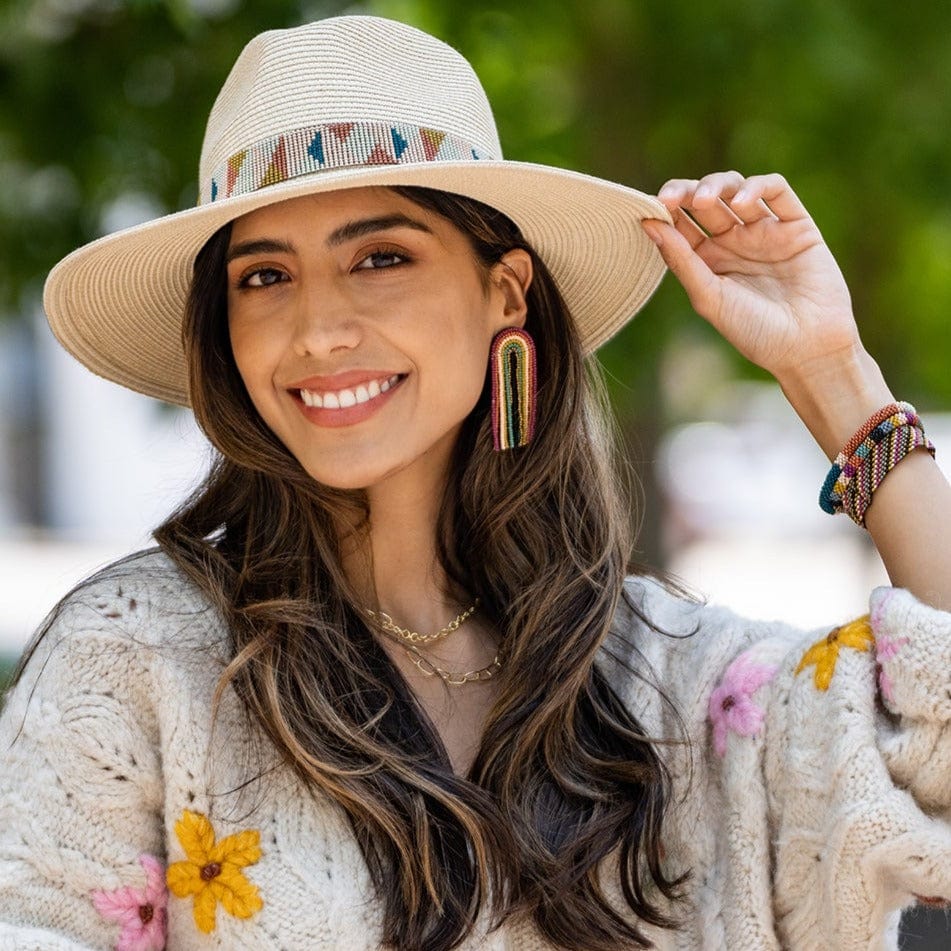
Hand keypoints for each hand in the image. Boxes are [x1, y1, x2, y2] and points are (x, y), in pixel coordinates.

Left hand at [643, 171, 857, 383]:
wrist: (807, 348)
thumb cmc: (754, 332)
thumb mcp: (710, 298)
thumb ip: (681, 261)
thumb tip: (648, 224)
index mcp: (708, 260)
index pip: (681, 224)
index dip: (666, 211)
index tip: (651, 209)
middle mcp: (734, 242)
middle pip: (705, 201)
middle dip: (686, 193)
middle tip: (672, 198)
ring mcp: (765, 231)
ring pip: (736, 189)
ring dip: (717, 186)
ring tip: (704, 200)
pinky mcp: (796, 225)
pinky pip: (777, 191)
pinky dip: (757, 187)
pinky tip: (742, 201)